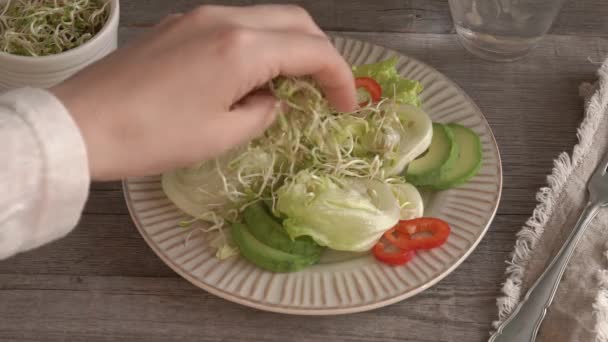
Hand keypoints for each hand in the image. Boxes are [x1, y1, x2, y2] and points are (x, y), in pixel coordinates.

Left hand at [51, 5, 356, 180]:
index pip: (313, 50)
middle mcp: (225, 19)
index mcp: (242, 48)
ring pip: (266, 18)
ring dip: (289, 46)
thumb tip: (271, 99)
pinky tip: (249, 77)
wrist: (82, 125)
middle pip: (296, 20)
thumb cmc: (154, 138)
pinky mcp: (180, 24)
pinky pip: (235, 25)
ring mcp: (199, 16)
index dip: (340, 78)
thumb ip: (262, 111)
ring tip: (291, 86)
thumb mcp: (221, 135)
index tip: (346, 107)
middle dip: (321, 53)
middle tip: (325, 90)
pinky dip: (258, 45)